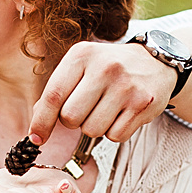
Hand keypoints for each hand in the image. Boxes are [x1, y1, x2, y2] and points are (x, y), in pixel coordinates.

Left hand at [28, 41, 174, 145]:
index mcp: (82, 55)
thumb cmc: (109, 68)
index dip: (41, 122)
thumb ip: (57, 92)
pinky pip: (115, 136)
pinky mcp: (143, 104)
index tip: (36, 138)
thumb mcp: (81, 67)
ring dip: (95, 126)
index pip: (53, 95)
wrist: (155, 61)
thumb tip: (36, 129)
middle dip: (73, 121)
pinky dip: (115, 131)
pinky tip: (122, 113)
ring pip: (92, 130)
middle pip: (71, 118)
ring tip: (107, 108)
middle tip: (86, 109)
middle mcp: (104, 68)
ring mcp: (126, 86)